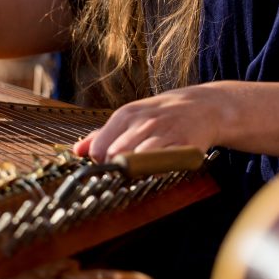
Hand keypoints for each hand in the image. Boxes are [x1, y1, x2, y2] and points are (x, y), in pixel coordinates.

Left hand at [73, 83, 229, 161]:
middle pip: (115, 156)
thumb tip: (78, 150)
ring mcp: (163, 134)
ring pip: (137, 161)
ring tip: (140, 168)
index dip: (100, 162)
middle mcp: (142, 123)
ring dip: (135, 170)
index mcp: (125, 115)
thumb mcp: (129, 117)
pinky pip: (163, 165)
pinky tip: (158, 168)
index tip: (108, 163)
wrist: (201, 107)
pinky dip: (156, 171)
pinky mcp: (183, 145)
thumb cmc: (159, 115)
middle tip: (125, 168)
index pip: (99, 148)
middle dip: (116, 167)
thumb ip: (101, 134)